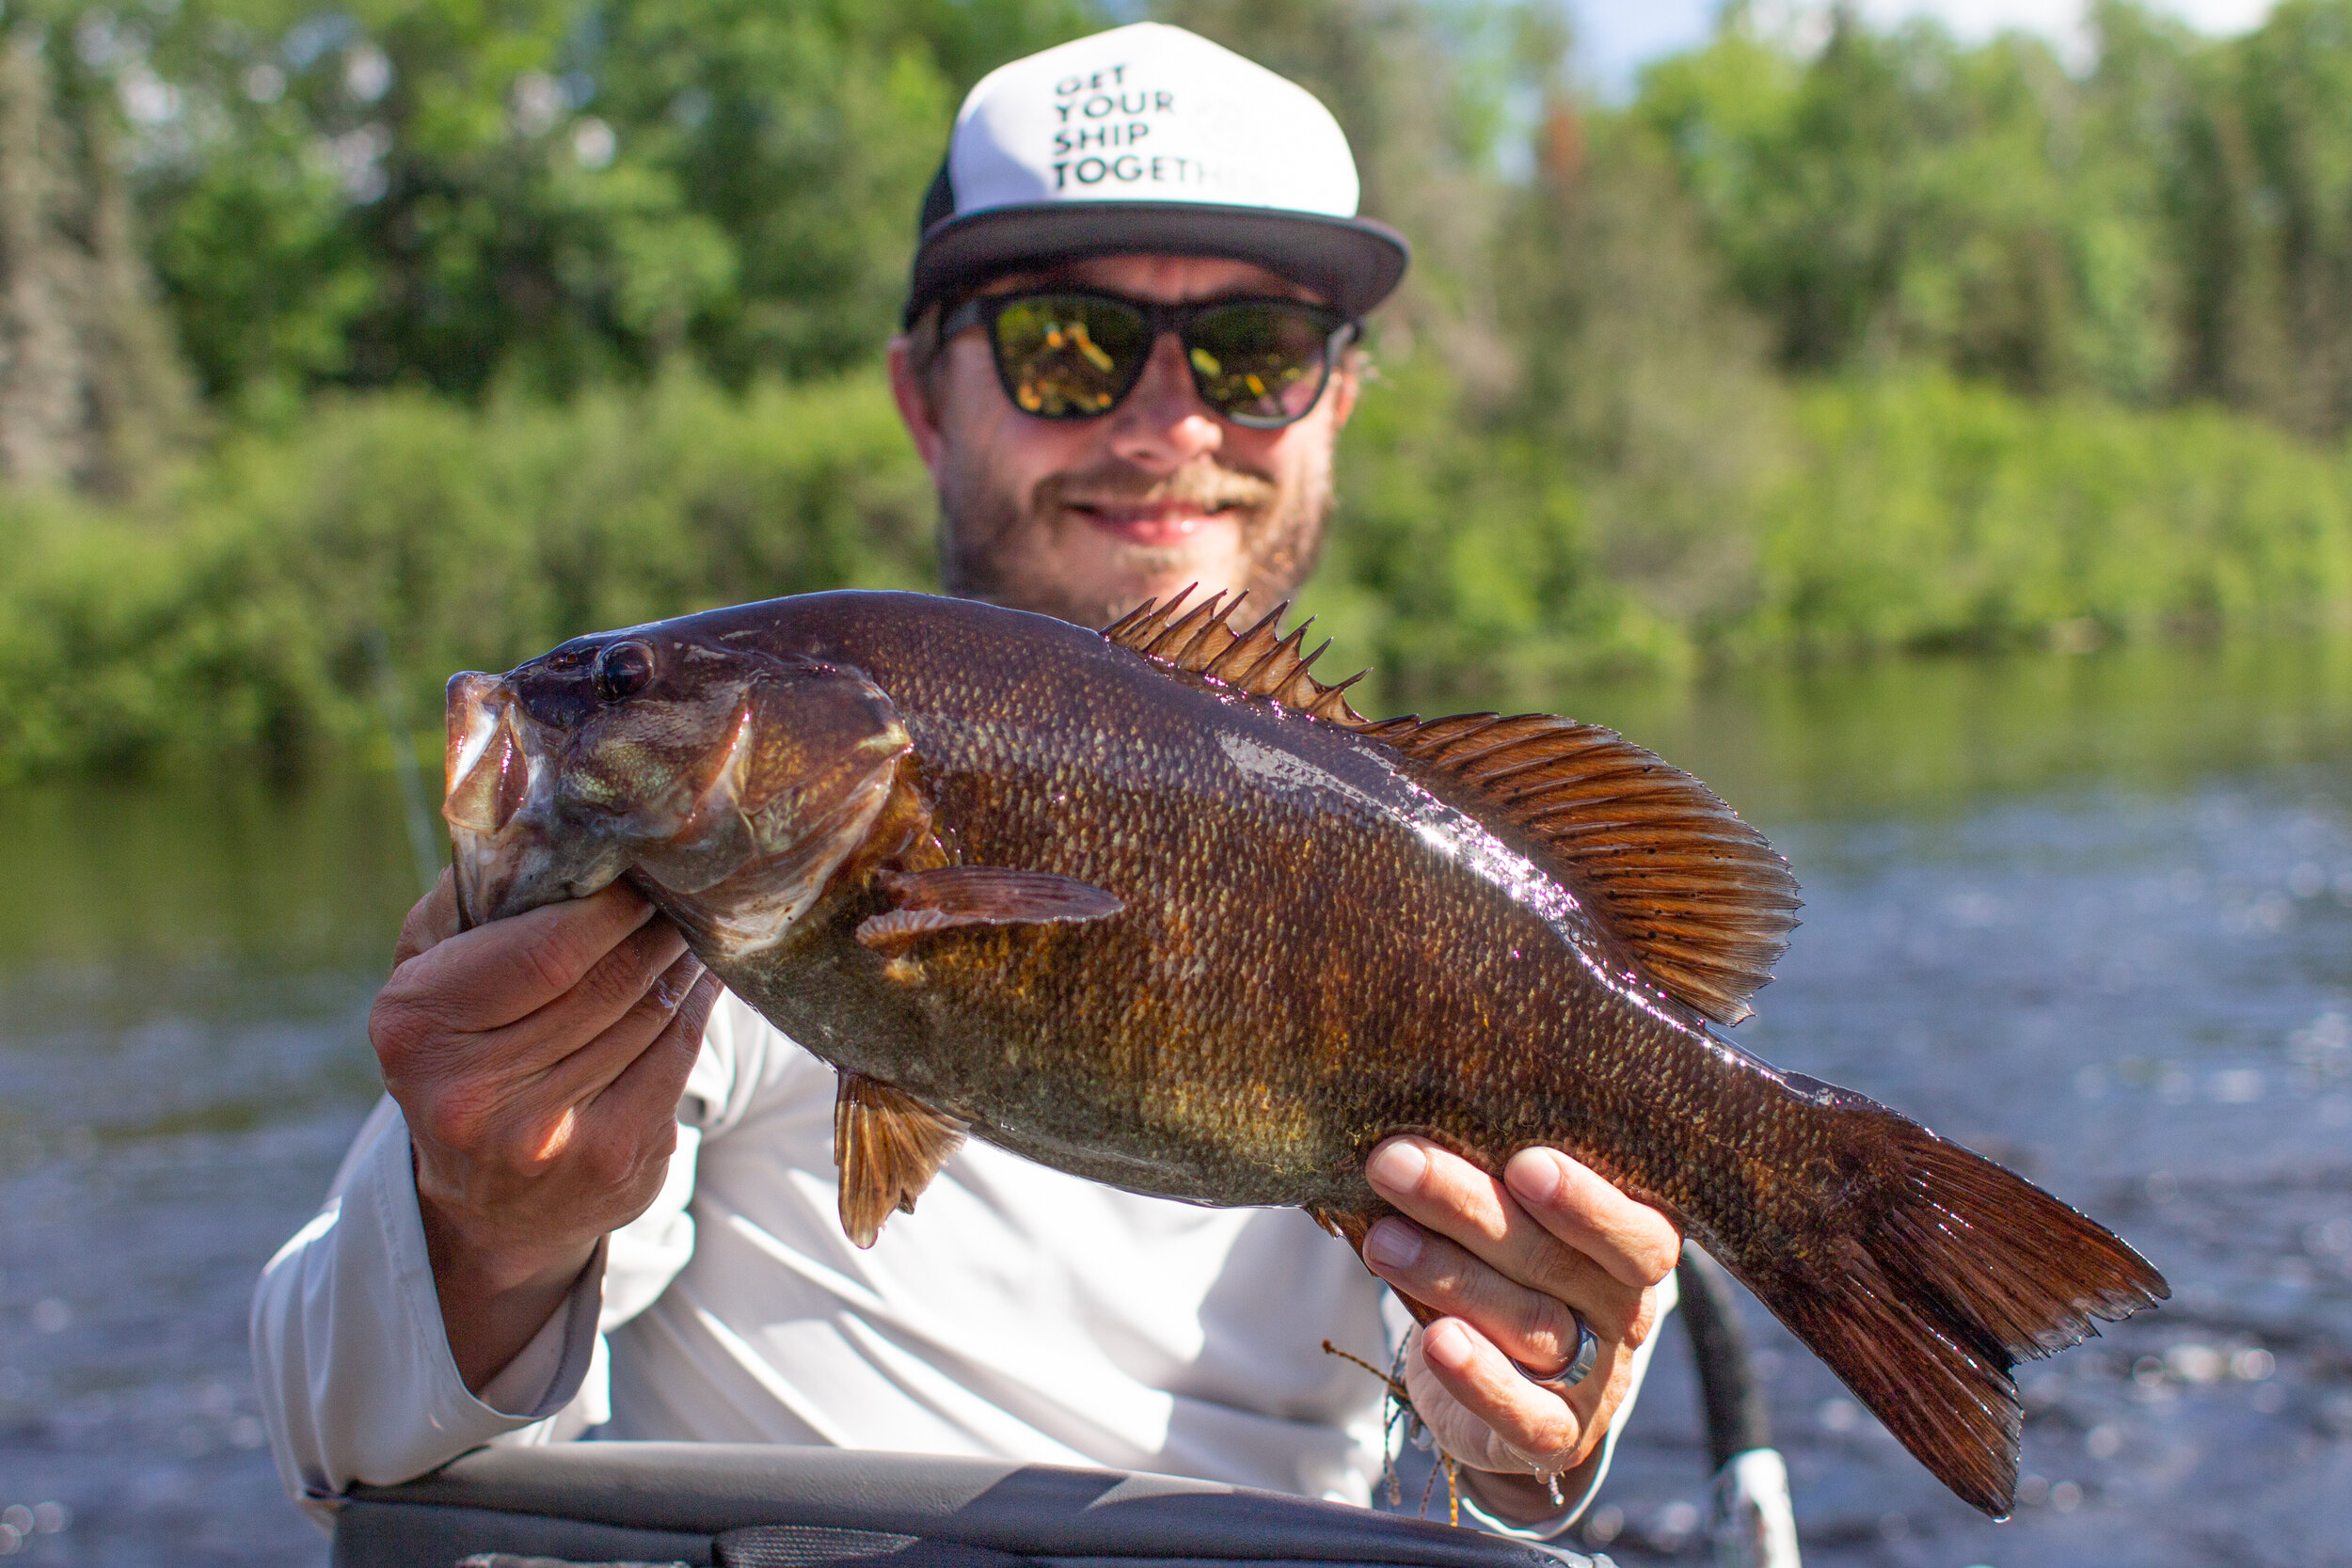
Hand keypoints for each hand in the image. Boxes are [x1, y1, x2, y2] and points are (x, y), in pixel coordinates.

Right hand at [371, 872, 720, 1391]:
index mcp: (417, 1027)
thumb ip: (465, 905)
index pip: (545, 950)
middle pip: (605, 981)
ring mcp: (544, 1137)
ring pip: (647, 1016)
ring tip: (699, 926)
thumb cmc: (461, 1056)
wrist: (486, 1208)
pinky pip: (674, 1059)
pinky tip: (704, 979)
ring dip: (684, 963)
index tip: (643, 870)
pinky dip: (695, 1011)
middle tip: (689, 886)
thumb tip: (531, 823)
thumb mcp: (429, 978)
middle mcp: (470, 1092)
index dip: (610, 906)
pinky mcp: (610, 1162)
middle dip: (657, 926)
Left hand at [1361, 1137, 1679, 1522]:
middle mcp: (1624, 1315)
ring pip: (1530, 1325)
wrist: (1498, 1382)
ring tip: (1382, 1241)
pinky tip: (1436, 1342)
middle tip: (1394, 1162)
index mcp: (1632, 1250)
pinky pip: (1521, 1413)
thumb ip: (1492, 1180)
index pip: (1637, 1231)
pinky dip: (1477, 1377)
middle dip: (1467, 1207)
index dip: (1585, 1201)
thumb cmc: (1503, 1267)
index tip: (1523, 1161)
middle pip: (1555, 1262)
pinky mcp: (1552, 1437)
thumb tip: (1419, 1128)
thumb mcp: (1509, 1217)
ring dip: (1447, 1276)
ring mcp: (1596, 1382)